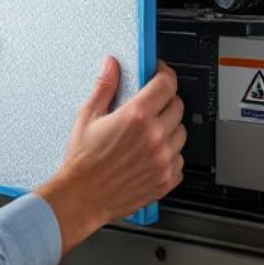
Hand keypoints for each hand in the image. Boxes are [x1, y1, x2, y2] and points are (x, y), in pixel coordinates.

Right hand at [35, 57, 185, 256]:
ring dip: (169, 128)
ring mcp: (163, 160)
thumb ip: (104, 87)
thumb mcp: (87, 117)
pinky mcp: (166, 180)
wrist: (82, 197)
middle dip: (165, 100)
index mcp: (136, 117)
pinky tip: (151, 154)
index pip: (166, 84)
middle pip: (177, 106)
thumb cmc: (83, 162)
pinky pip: (180, 160)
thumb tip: (111, 66)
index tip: (160, 74)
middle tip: (150, 105)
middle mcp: (154, 137)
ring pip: (181, 133)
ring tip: (148, 133)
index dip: (164, 74)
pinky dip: (170, 155)